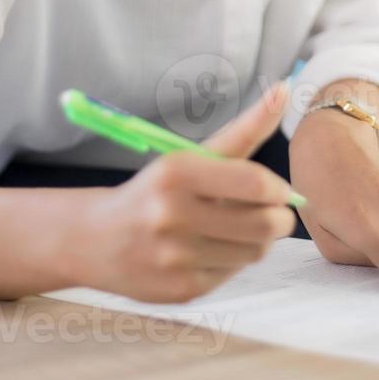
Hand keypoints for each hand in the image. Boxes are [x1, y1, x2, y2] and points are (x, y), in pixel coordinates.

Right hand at [75, 81, 298, 302]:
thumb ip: (243, 129)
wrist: (94, 239)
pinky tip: (212, 250)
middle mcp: (171, 215)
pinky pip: (233, 274)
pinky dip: (233, 261)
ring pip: (254, 252)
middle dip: (279, 218)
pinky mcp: (180, 289)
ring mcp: (174, 257)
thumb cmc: (155, 190)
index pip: (255, 183)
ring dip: (258, 240)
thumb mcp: (189, 156)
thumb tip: (284, 90)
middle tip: (273, 213)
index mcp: (176, 172)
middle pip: (264, 223)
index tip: (280, 191)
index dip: (280, 189)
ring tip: (239, 229)